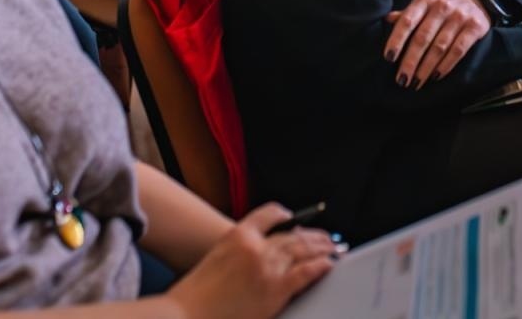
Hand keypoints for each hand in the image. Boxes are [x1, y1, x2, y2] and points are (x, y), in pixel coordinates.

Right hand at [165, 203, 339, 318]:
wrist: (187, 315)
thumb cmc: (196, 295)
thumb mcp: (216, 258)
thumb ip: (240, 251)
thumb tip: (263, 252)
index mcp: (238, 234)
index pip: (269, 214)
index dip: (285, 215)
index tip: (294, 218)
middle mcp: (255, 247)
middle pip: (293, 234)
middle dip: (313, 235)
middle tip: (326, 237)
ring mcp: (267, 268)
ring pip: (303, 250)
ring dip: (322, 247)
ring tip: (334, 248)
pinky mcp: (276, 289)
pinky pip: (306, 272)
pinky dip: (320, 266)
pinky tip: (329, 263)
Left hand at [383, 0, 490, 87]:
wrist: (475, 4)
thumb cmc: (441, 11)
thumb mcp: (423, 8)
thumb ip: (406, 15)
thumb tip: (386, 20)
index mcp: (424, 1)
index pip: (407, 21)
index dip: (396, 40)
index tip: (388, 58)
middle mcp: (441, 6)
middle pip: (422, 38)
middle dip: (410, 61)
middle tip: (402, 79)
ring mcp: (459, 16)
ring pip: (439, 47)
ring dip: (426, 67)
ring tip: (417, 82)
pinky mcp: (474, 27)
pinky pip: (458, 50)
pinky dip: (446, 65)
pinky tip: (436, 76)